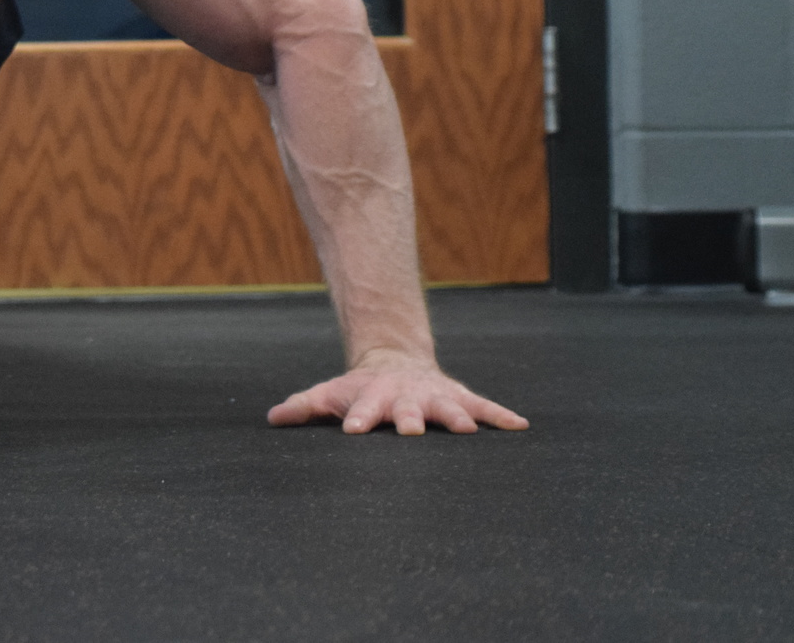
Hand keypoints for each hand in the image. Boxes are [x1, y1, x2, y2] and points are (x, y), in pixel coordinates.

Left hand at [267, 350, 527, 435]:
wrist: (394, 361)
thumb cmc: (359, 390)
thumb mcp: (330, 395)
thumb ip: (304, 406)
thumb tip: (272, 418)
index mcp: (372, 398)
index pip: (362, 410)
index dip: (359, 419)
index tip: (354, 431)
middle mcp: (405, 397)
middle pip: (406, 409)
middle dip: (409, 419)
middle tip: (412, 431)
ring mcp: (434, 397)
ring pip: (447, 407)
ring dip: (457, 418)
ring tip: (469, 430)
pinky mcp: (458, 398)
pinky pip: (483, 406)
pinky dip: (501, 415)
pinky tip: (521, 426)